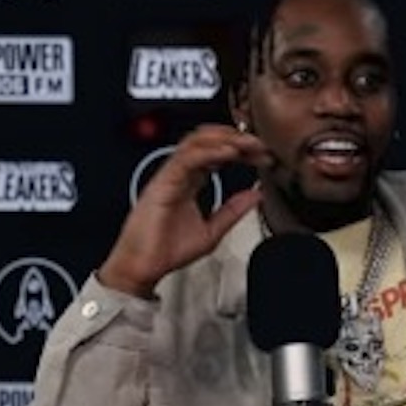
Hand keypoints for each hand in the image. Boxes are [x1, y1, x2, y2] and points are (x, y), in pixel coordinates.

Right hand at [97, 124, 272, 297]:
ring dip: (224, 139)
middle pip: (207, 142)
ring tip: (247, 143)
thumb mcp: (213, 230)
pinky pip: (186, 159)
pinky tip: (228, 152)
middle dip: (235, 138)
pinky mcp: (162, 183)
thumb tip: (256, 195)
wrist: (143, 267)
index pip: (217, 155)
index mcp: (189, 182)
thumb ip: (233, 210)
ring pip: (195, 143)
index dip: (241, 151)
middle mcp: (179, 175)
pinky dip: (209, 152)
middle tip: (259, 144)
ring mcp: (170, 176)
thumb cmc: (167, 251)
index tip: (262, 155)